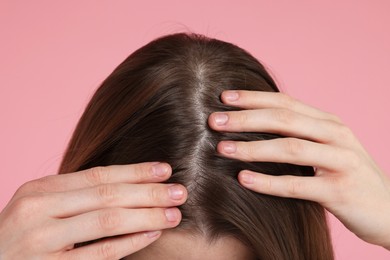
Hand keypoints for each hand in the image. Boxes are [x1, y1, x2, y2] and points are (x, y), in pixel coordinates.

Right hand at [0, 162, 186, 258]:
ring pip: (107, 221)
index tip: (165, 169)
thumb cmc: (21, 235)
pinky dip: (130, 243)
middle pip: (106, 195)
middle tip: (180, 191)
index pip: (97, 175)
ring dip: (146, 215)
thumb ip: (76, 195)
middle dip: (148, 192)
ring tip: (173, 213)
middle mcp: (38, 211)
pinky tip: (151, 233)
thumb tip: (129, 186)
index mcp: (39, 190)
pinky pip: (100, 253)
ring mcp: (41, 241)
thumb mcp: (41, 206)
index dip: (135, 171)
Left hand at [208, 90, 389, 249]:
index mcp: (328, 122)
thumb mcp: (326, 147)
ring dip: (252, 148)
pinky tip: (243, 179)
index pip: (286, 102)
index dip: (253, 98)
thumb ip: (298, 135)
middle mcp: (336, 135)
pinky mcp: (340, 191)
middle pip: (284, 119)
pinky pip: (297, 185)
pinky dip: (268, 182)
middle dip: (246, 119)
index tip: (224, 97)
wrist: (389, 209)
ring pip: (290, 148)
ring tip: (222, 149)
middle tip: (213, 121)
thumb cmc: (347, 175)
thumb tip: (252, 126)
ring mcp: (341, 161)